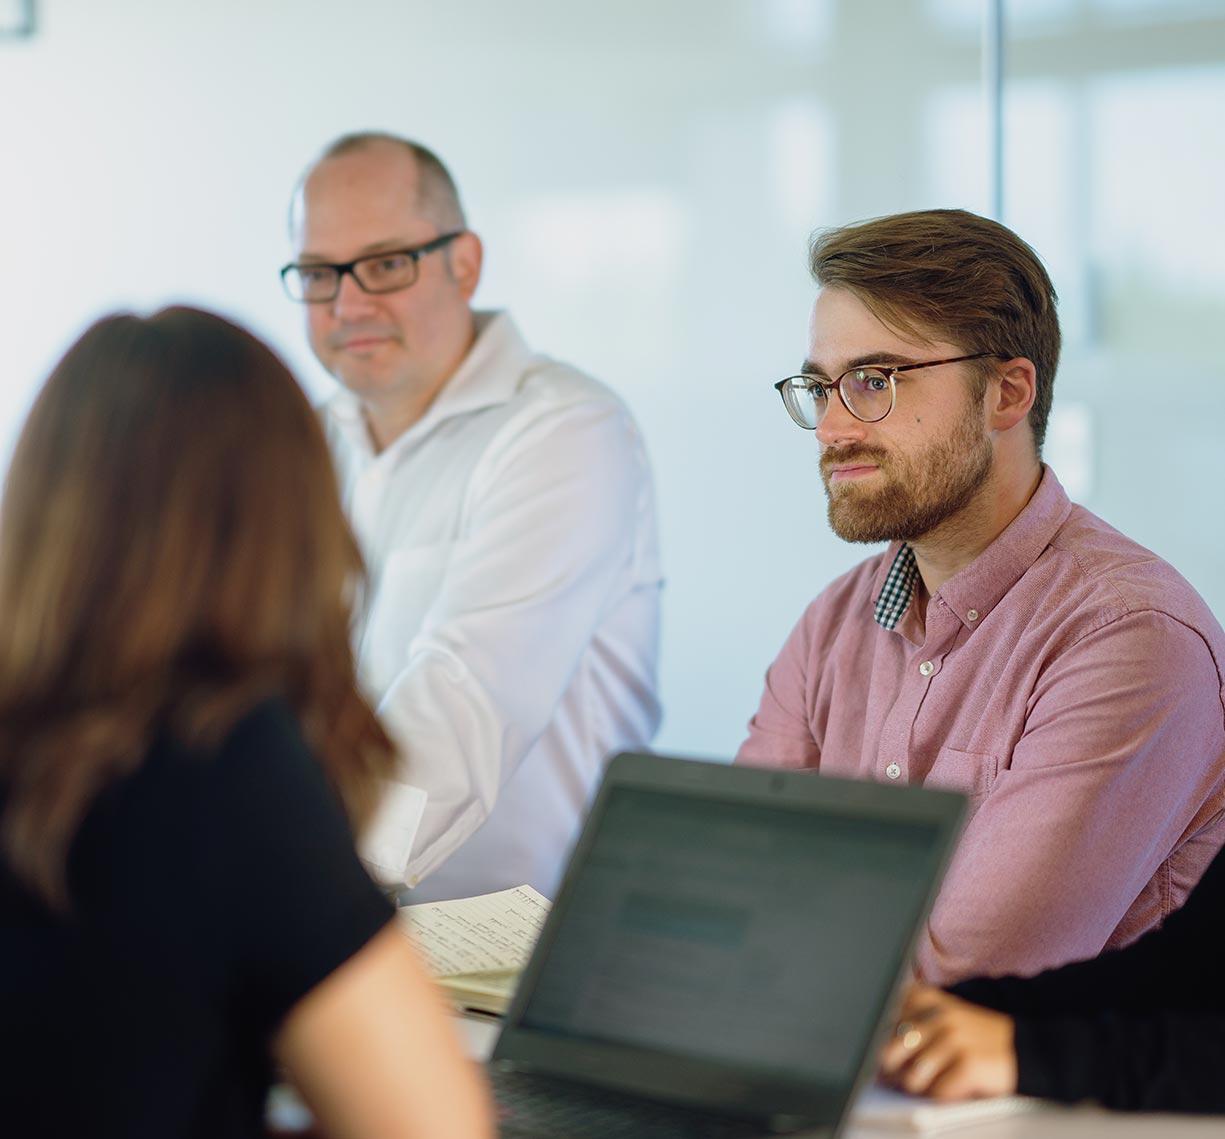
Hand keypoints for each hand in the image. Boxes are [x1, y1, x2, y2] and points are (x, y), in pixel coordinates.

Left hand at [879, 983, 1017, 1100]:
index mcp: (925, 998)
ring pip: (911, 1079)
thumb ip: (908, 1027)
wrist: (1025, 1049)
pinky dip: (941, 1097)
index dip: (882, 1045)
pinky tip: (953, 1086)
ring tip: (934, 1081)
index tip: (886, 1053)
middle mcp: (938, 1015)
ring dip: (919, 1088)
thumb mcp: (940, 1017)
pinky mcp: (969, 1064)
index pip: (883, 1024)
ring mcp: (954, 1039)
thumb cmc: (973, 1038)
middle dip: (893, 1072)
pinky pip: (937, 1093)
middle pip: (889, 1053)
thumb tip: (876, 1063)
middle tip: (904, 1077)